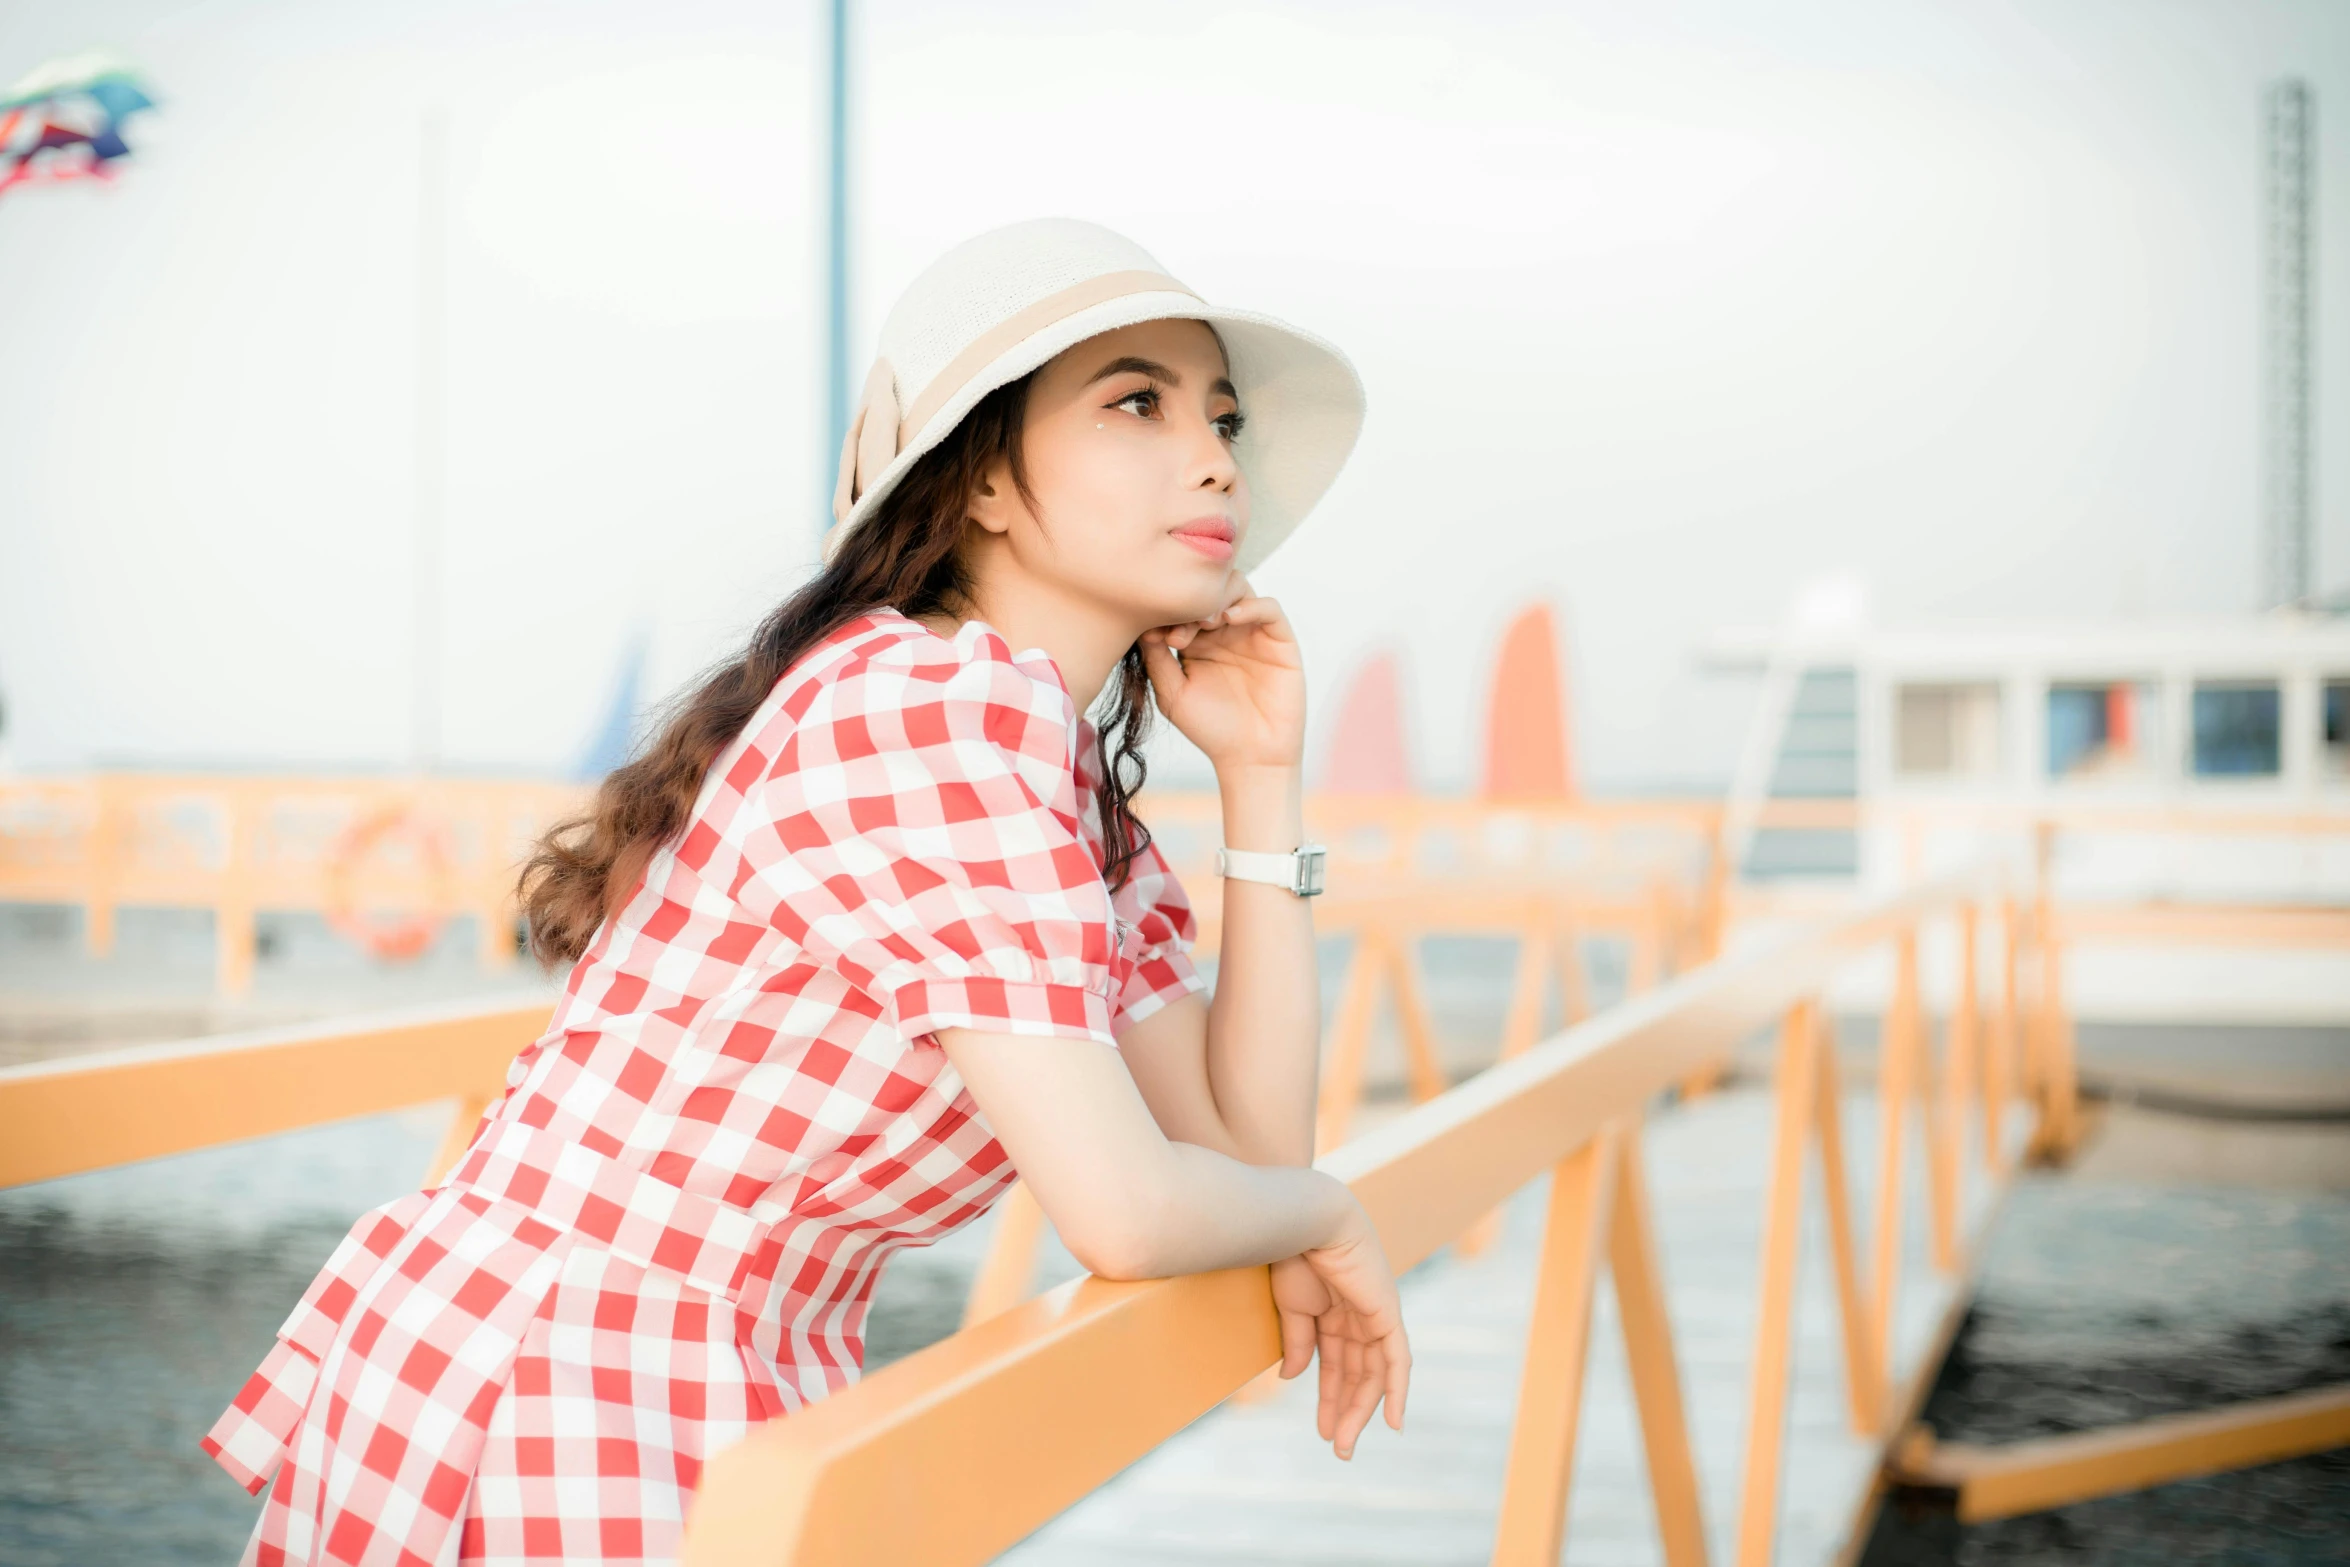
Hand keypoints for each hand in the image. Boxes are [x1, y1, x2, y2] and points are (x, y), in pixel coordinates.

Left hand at [1140, 580, 1305, 773]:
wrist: (1250, 757)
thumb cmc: (1211, 729)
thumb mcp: (1173, 694)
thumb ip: (1157, 660)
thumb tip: (1143, 626)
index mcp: (1197, 641)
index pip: (1183, 605)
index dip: (1168, 610)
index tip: (1154, 631)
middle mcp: (1225, 631)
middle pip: (1209, 590)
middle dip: (1191, 603)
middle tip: (1179, 632)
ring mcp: (1253, 633)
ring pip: (1239, 589)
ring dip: (1219, 598)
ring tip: (1203, 622)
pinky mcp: (1280, 641)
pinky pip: (1269, 608)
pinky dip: (1250, 605)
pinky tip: (1229, 619)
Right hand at [1268, 1209, 1410, 1460]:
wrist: (1307, 1219)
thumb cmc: (1293, 1253)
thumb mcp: (1292, 1308)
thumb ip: (1298, 1343)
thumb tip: (1293, 1379)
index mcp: (1334, 1312)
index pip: (1336, 1365)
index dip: (1330, 1398)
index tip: (1324, 1431)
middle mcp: (1359, 1317)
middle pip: (1358, 1374)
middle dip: (1347, 1411)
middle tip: (1339, 1449)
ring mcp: (1375, 1315)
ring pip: (1374, 1375)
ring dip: (1362, 1410)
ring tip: (1346, 1443)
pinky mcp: (1386, 1313)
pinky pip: (1397, 1360)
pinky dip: (1397, 1390)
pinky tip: (1392, 1421)